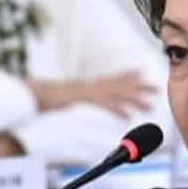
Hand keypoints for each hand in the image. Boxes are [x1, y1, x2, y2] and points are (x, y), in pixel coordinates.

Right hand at [28, 72, 157, 116]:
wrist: (31, 93)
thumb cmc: (42, 96)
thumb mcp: (60, 95)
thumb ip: (70, 96)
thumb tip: (70, 100)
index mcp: (86, 84)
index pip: (111, 77)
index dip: (127, 75)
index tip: (142, 72)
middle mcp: (90, 85)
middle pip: (119, 84)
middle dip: (139, 86)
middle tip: (156, 87)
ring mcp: (88, 91)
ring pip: (116, 94)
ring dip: (134, 99)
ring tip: (149, 105)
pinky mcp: (83, 99)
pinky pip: (104, 104)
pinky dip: (117, 109)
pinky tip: (128, 116)